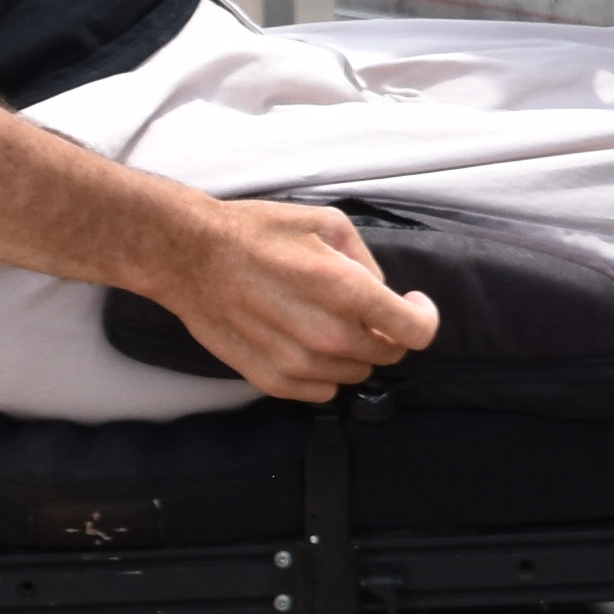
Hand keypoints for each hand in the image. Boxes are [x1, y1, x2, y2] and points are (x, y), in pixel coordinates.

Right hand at [151, 199, 436, 405]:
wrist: (189, 256)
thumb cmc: (255, 233)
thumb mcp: (325, 222)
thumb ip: (365, 261)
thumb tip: (381, 293)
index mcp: (347, 291)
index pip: (415, 332)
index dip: (423, 318)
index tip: (412, 305)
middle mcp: (327, 335)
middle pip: (387, 355)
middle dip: (385, 332)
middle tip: (362, 309)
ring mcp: (298, 363)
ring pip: (354, 374)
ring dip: (351, 352)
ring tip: (324, 320)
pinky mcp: (272, 380)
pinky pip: (321, 391)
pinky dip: (322, 371)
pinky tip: (302, 341)